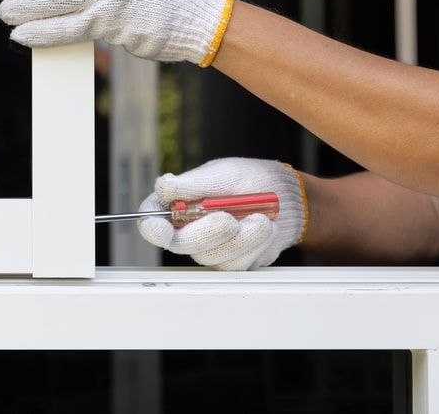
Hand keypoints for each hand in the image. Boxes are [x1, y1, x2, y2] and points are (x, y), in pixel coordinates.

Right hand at [137, 158, 308, 269]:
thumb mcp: (223, 174)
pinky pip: (236, 264)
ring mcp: (210, 249)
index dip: (151, 227)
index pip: (151, 220)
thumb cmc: (250, 179)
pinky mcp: (232, 262)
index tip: (160, 228)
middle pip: (179, 243)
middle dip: (206, 232)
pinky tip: (264, 228)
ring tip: (261, 218)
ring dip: (240, 238)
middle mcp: (188, 229)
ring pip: (211, 256)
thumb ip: (192, 184)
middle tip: (228, 219)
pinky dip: (254, 245)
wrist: (287, 198)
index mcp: (177, 204)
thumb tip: (163, 186)